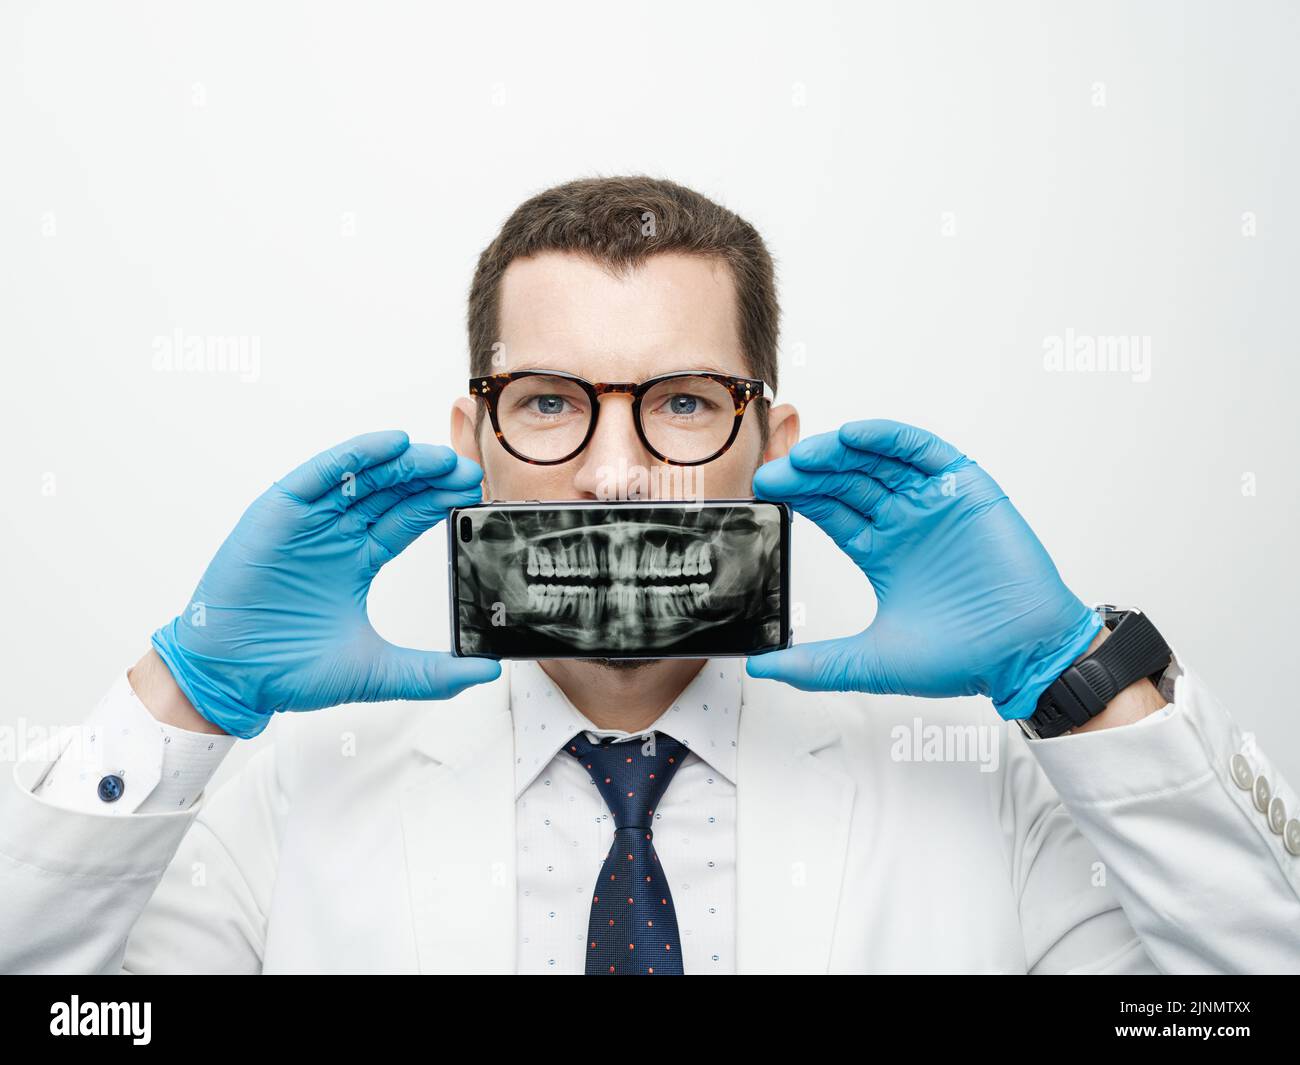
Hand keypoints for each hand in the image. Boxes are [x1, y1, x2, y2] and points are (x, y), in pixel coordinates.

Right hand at [150, 431, 500, 738]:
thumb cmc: (287, 672)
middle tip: (467, 470)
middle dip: (429, 479)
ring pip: (361, 478)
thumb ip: (432, 673)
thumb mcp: (376, 672)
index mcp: (355, 562)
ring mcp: (306, 522)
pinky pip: (320, 474)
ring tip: (440, 456)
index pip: (405, 521)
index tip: (473, 492)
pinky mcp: (278, 513)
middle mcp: (333, 536)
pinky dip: (354, 456)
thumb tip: (486, 671)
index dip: (438, 504)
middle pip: (389, 494)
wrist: (230, 678)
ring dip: (401, 463)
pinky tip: (390, 443)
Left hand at [746, 419, 1100, 719]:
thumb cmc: (963, 658)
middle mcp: (905, 521)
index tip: (765, 490)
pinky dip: (891, 439)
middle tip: (775, 473)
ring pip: (879, 461)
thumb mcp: (871, 662)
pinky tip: (856, 437)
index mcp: (881, 551)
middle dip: (810, 474)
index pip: (830, 511)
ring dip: (842, 452)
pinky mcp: (967, 489)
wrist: (1025, 656)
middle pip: (848, 481)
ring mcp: (934, 502)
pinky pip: (925, 452)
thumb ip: (816, 664)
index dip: (799, 497)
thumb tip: (760, 667)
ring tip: (806, 455)